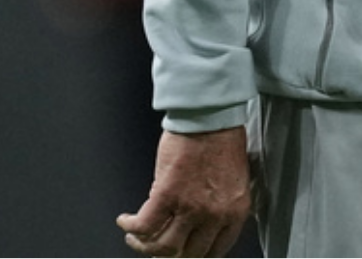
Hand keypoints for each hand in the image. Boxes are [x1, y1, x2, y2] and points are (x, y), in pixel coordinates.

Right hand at [117, 126, 251, 256]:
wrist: (211, 116)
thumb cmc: (223, 140)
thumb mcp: (234, 181)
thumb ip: (220, 206)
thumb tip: (197, 223)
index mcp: (236, 211)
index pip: (217, 249)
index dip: (197, 254)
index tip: (184, 252)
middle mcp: (215, 215)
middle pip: (190, 254)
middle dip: (170, 254)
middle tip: (157, 247)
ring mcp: (191, 208)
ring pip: (164, 247)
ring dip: (145, 246)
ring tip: (136, 238)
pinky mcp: (167, 195)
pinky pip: (144, 226)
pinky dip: (131, 228)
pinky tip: (126, 222)